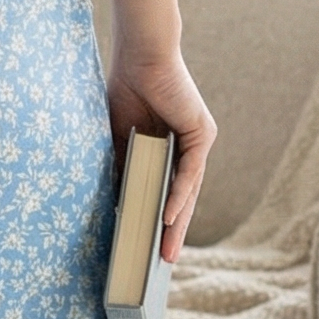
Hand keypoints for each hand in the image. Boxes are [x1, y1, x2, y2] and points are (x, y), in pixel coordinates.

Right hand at [105, 46, 216, 263]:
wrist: (140, 55)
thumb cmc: (126, 90)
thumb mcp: (119, 139)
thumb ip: (123, 167)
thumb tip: (116, 203)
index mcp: (169, 147)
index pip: (166, 191)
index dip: (158, 218)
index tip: (148, 248)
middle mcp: (188, 147)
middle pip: (181, 198)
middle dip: (170, 232)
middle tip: (161, 264)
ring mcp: (197, 141)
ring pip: (188, 192)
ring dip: (177, 223)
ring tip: (165, 253)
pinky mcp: (201, 134)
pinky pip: (190, 174)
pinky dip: (178, 197)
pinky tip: (168, 219)